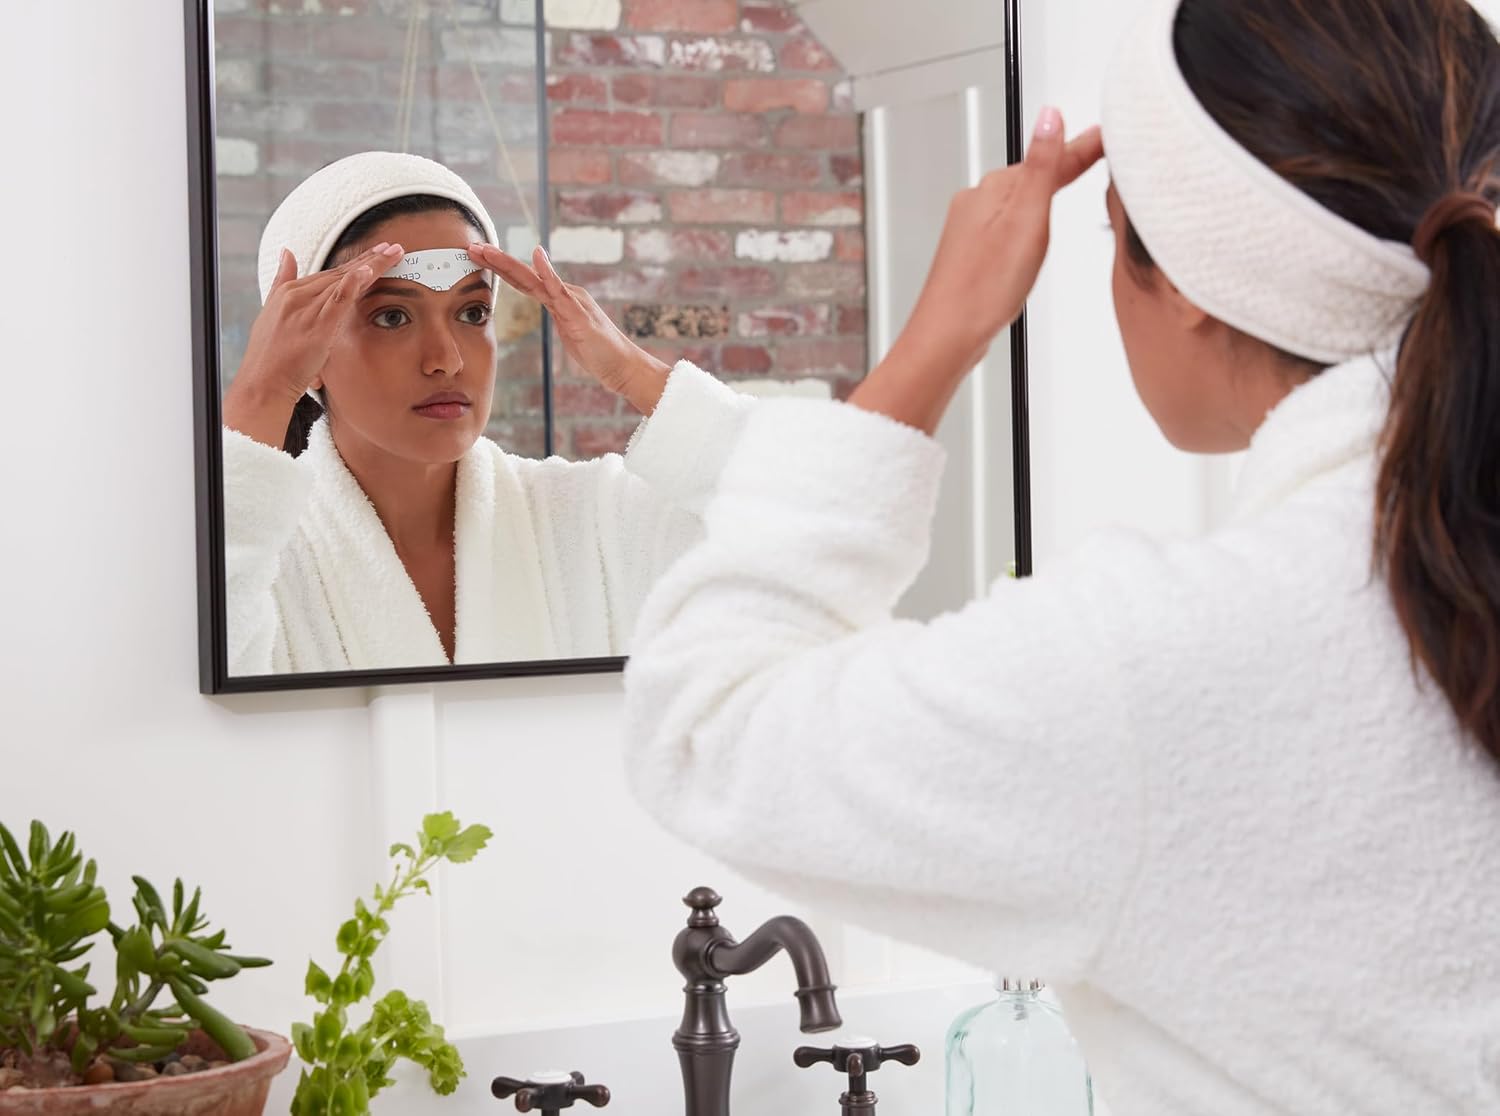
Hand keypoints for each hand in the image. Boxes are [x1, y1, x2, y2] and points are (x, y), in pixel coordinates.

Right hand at [223, 241, 403, 446]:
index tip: (379, 251)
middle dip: (370, 259)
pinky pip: (337, 302)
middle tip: (395, 247)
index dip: (357, 262)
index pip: (331, 273)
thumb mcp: (272, 310)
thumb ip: (282, 279)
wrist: (262, 382)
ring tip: (393, 254)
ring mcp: (307, 310)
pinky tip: (367, 273)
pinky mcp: (316, 327)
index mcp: (291, 292)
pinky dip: (351, 286)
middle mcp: (298, 296)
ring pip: (344, 282)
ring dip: (371, 266)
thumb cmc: (270, 354)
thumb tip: (286, 251)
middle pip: (341, 273)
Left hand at [468, 242, 670, 414]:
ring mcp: (572, 302)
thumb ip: (561, 317)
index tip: (478, 258)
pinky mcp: (578, 313)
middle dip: (497, 260)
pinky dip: (547, 272)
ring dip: (510, 264)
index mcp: (560, 300)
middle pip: (525, 275)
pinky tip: (537, 256)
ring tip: (489, 251)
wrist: (623, 366)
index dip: (500, 269)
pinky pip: (559, 290)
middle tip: (472, 247)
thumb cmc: (599, 353)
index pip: (525, 281)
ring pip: (535, 279)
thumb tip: (553, 310)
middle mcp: (565, 294)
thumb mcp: (572, 333)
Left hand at [853, 109, 1103, 433]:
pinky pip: (1009, 226)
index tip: (1109, 135)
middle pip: (1033, 175)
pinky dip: (1028, 219)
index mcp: (993, 190)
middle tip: (1095, 148)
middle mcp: (978, 204)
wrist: (947, 336)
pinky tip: (1032, 230)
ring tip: (1069, 176)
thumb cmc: (982, 288)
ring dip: (1044, 190)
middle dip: (1064, 162)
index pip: (1049, 159)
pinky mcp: (973, 255)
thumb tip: (1049, 116)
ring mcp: (972, 230)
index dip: (1083, 148)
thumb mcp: (1025, 220)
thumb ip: (1041, 167)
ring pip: (1019, 201)